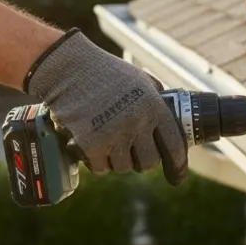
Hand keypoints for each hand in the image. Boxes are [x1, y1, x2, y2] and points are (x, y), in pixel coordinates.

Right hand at [25, 29, 186, 184]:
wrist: (68, 67)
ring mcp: (114, 135)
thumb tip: (170, 121)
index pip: (174, 146)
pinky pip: (100, 168)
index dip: (177, 166)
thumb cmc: (104, 72)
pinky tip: (91, 145)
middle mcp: (137, 122)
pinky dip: (96, 161)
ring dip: (116, 159)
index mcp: (153, 106)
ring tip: (106, 140)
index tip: (176, 177)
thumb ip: (157, 100)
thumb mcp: (140, 80)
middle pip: (148, 163)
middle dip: (140, 160)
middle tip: (129, 151)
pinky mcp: (91, 145)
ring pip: (123, 167)